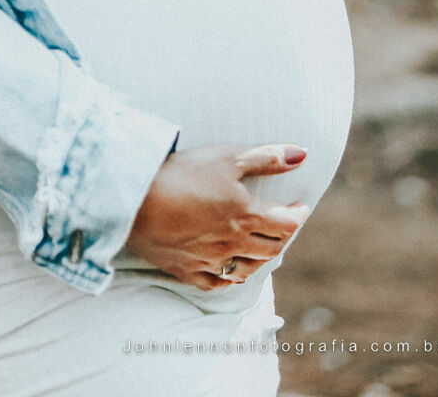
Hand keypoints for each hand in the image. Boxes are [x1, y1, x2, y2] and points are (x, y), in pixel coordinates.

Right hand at [127, 143, 309, 289]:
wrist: (136, 201)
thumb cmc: (183, 173)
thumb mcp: (227, 157)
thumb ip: (266, 157)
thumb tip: (301, 155)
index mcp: (246, 215)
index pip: (287, 223)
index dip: (298, 214)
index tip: (300, 206)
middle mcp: (234, 243)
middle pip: (272, 248)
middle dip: (284, 236)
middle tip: (284, 224)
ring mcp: (211, 261)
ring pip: (248, 269)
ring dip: (261, 259)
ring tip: (262, 246)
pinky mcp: (187, 271)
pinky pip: (217, 282)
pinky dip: (230, 277)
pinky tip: (230, 269)